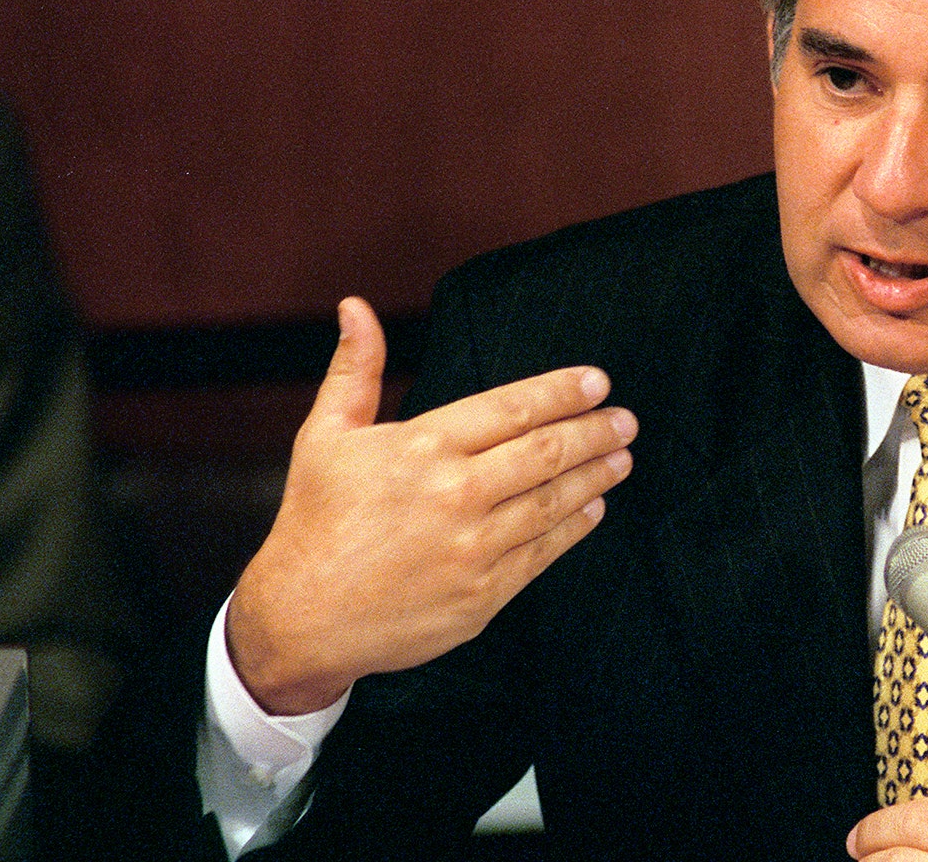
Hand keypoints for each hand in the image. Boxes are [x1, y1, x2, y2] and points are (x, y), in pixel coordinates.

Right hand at [225, 296, 635, 714]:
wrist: (301, 619)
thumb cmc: (315, 520)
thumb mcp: (325, 436)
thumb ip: (355, 370)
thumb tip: (356, 306)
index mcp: (422, 448)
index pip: (512, 407)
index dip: (563, 392)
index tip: (598, 382)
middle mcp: (454, 494)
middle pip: (546, 452)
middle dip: (595, 432)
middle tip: (626, 420)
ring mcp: (473, 548)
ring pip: (553, 501)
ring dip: (595, 477)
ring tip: (621, 458)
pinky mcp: (484, 594)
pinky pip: (543, 552)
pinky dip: (574, 526)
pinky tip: (593, 507)